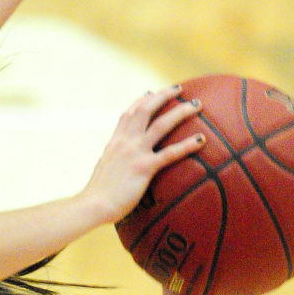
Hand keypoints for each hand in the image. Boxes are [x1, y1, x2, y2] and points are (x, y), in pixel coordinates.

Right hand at [82, 86, 204, 223]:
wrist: (92, 205)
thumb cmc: (97, 196)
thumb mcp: (103, 170)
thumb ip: (113, 162)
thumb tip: (118, 165)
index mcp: (114, 143)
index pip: (128, 114)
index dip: (141, 101)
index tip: (151, 92)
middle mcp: (125, 142)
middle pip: (145, 110)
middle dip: (163, 96)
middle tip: (179, 89)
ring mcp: (134, 153)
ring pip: (161, 125)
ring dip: (180, 112)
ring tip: (196, 105)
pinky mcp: (144, 168)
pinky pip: (170, 153)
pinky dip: (187, 145)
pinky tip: (201, 140)